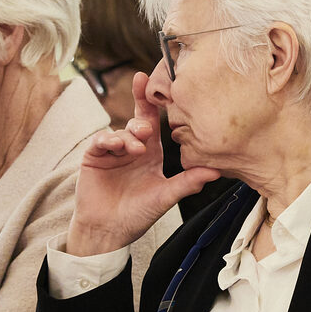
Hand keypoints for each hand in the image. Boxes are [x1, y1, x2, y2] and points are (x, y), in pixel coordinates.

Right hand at [67, 72, 219, 256]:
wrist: (109, 231)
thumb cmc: (138, 214)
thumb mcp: (166, 196)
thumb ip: (189, 182)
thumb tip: (217, 171)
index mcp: (151, 152)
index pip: (152, 122)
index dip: (151, 101)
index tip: (152, 80)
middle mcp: (132, 148)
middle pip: (136, 120)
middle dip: (142, 117)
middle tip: (146, 129)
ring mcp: (112, 152)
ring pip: (120, 130)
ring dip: (128, 135)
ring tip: (135, 148)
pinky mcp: (93, 157)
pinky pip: (100, 141)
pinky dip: (108, 140)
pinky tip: (115, 145)